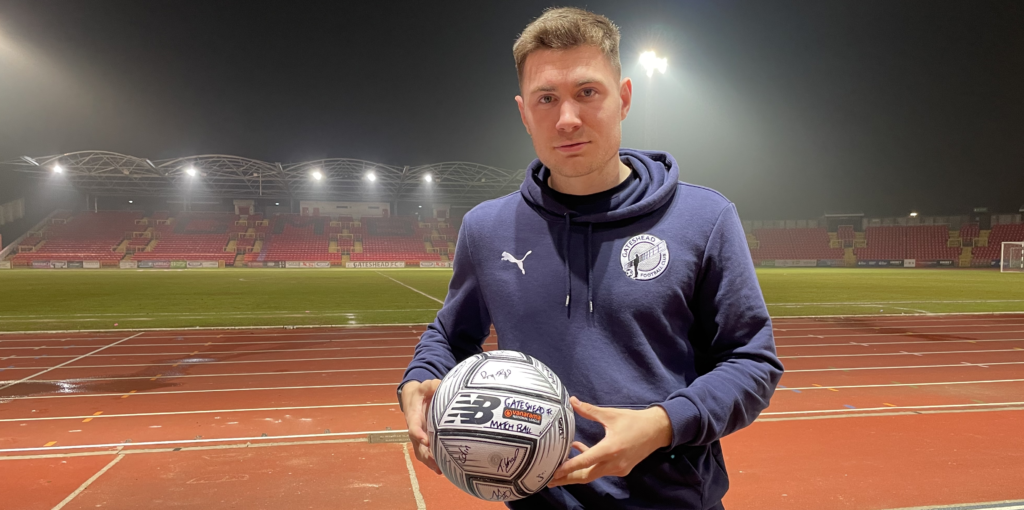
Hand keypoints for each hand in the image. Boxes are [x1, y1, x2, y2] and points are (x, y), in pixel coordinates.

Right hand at [401, 379, 441, 473]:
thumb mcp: (425, 386)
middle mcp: (416, 429)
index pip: (413, 427)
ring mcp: (420, 436)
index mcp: (413, 417)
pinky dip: (433, 462)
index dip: (418, 434)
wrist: (415, 398)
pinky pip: (427, 453)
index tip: (425, 440)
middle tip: (436, 461)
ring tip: (440, 469)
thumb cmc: (421, 393)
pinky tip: (444, 470)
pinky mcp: (426, 440)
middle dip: (425, 454)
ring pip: (422, 452)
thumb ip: (431, 385)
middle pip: (417, 445)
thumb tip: (439, 385)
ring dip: (429, 462)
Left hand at [547, 397, 672, 486]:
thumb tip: (573, 401)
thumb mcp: (610, 414)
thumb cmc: (634, 420)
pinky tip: (578, 450)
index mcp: (610, 449)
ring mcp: (619, 468)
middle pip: (586, 476)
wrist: (657, 430)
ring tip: (559, 472)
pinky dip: (589, 464)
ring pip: (593, 474)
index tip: (554, 473)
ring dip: (577, 472)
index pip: (585, 462)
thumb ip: (589, 411)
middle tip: (549, 480)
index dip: (568, 468)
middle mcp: (614, 463)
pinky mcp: (621, 468)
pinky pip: (601, 469)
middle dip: (567, 479)